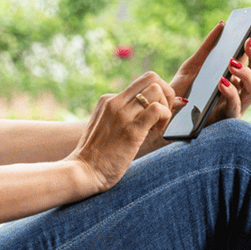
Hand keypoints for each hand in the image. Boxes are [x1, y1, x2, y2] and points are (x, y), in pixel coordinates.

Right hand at [71, 71, 174, 192]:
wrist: (84, 172)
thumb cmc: (97, 156)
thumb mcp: (106, 128)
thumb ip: (125, 117)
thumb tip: (152, 110)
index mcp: (108, 100)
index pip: (141, 83)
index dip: (156, 96)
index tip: (156, 114)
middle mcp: (115, 102)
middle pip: (151, 77)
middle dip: (166, 93)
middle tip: (164, 114)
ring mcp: (122, 115)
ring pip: (156, 89)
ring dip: (166, 106)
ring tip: (159, 125)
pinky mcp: (131, 130)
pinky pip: (157, 109)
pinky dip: (165, 117)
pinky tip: (158, 131)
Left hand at [171, 14, 250, 127]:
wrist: (166, 119)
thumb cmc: (183, 94)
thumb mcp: (192, 67)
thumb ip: (207, 48)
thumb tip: (222, 25)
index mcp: (233, 76)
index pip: (250, 55)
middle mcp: (239, 90)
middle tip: (247, 41)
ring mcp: (235, 106)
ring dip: (247, 74)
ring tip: (232, 62)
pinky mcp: (225, 121)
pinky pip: (235, 107)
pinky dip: (231, 93)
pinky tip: (222, 81)